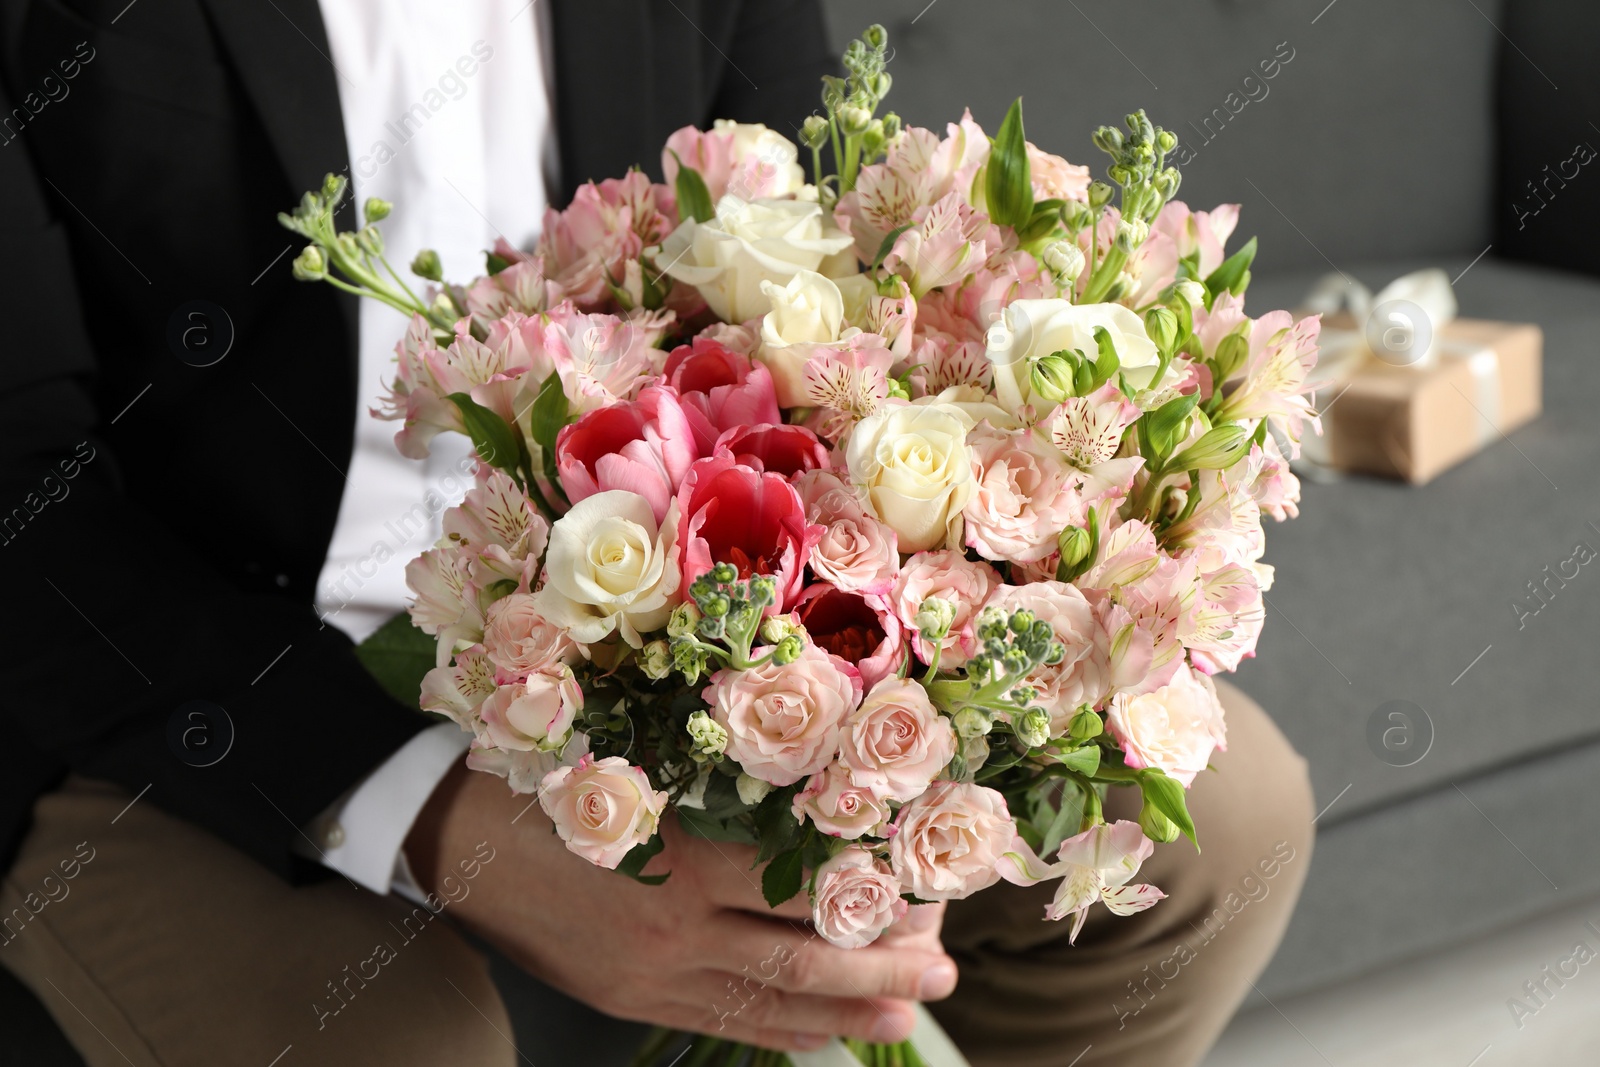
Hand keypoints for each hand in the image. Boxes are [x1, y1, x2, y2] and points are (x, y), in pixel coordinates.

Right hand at [406, 763, 958, 1052]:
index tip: (928, 888)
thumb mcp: (634, 760)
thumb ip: (718, 788)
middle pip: (801, 954)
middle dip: (882, 966)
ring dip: (844, 1010)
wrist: (448, 832)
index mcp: (681, 853)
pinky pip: (718, 1022)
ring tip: (907, 1013)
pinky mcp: (626, 997)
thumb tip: (813, 790)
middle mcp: (674, 925)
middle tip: (947, 970)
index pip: (803, 882)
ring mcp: (650, 971)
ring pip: (768, 1001)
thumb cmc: (547, 775)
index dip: (873, 890)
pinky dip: (774, 1031)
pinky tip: (817, 1034)